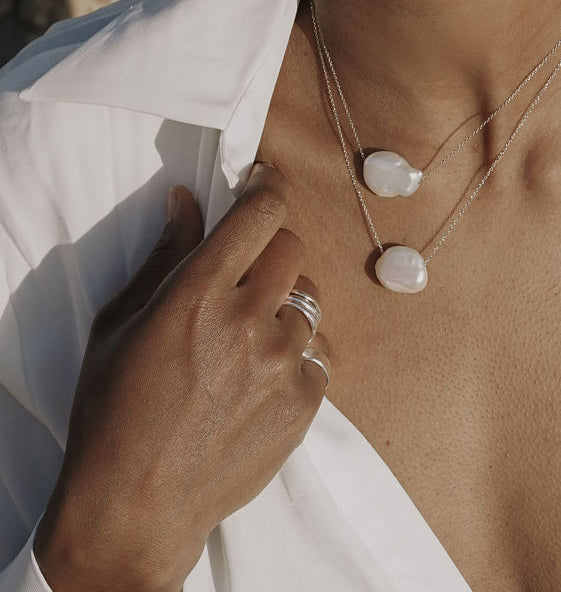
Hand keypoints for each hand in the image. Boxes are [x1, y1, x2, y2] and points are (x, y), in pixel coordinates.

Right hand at [34, 164, 329, 591]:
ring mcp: (281, 363)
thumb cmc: (113, 412)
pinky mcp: (304, 401)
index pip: (261, 213)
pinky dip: (296, 356)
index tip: (265, 183)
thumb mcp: (120, 325)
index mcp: (197, 294)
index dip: (268, 189)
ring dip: (284, 305)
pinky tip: (260, 379)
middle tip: (246, 272)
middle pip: (291, 247)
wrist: (135, 507)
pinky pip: (318, 352)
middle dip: (271, 248)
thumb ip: (164, 256)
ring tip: (248, 339)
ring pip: (309, 298)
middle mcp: (247, 321)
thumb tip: (187, 200)